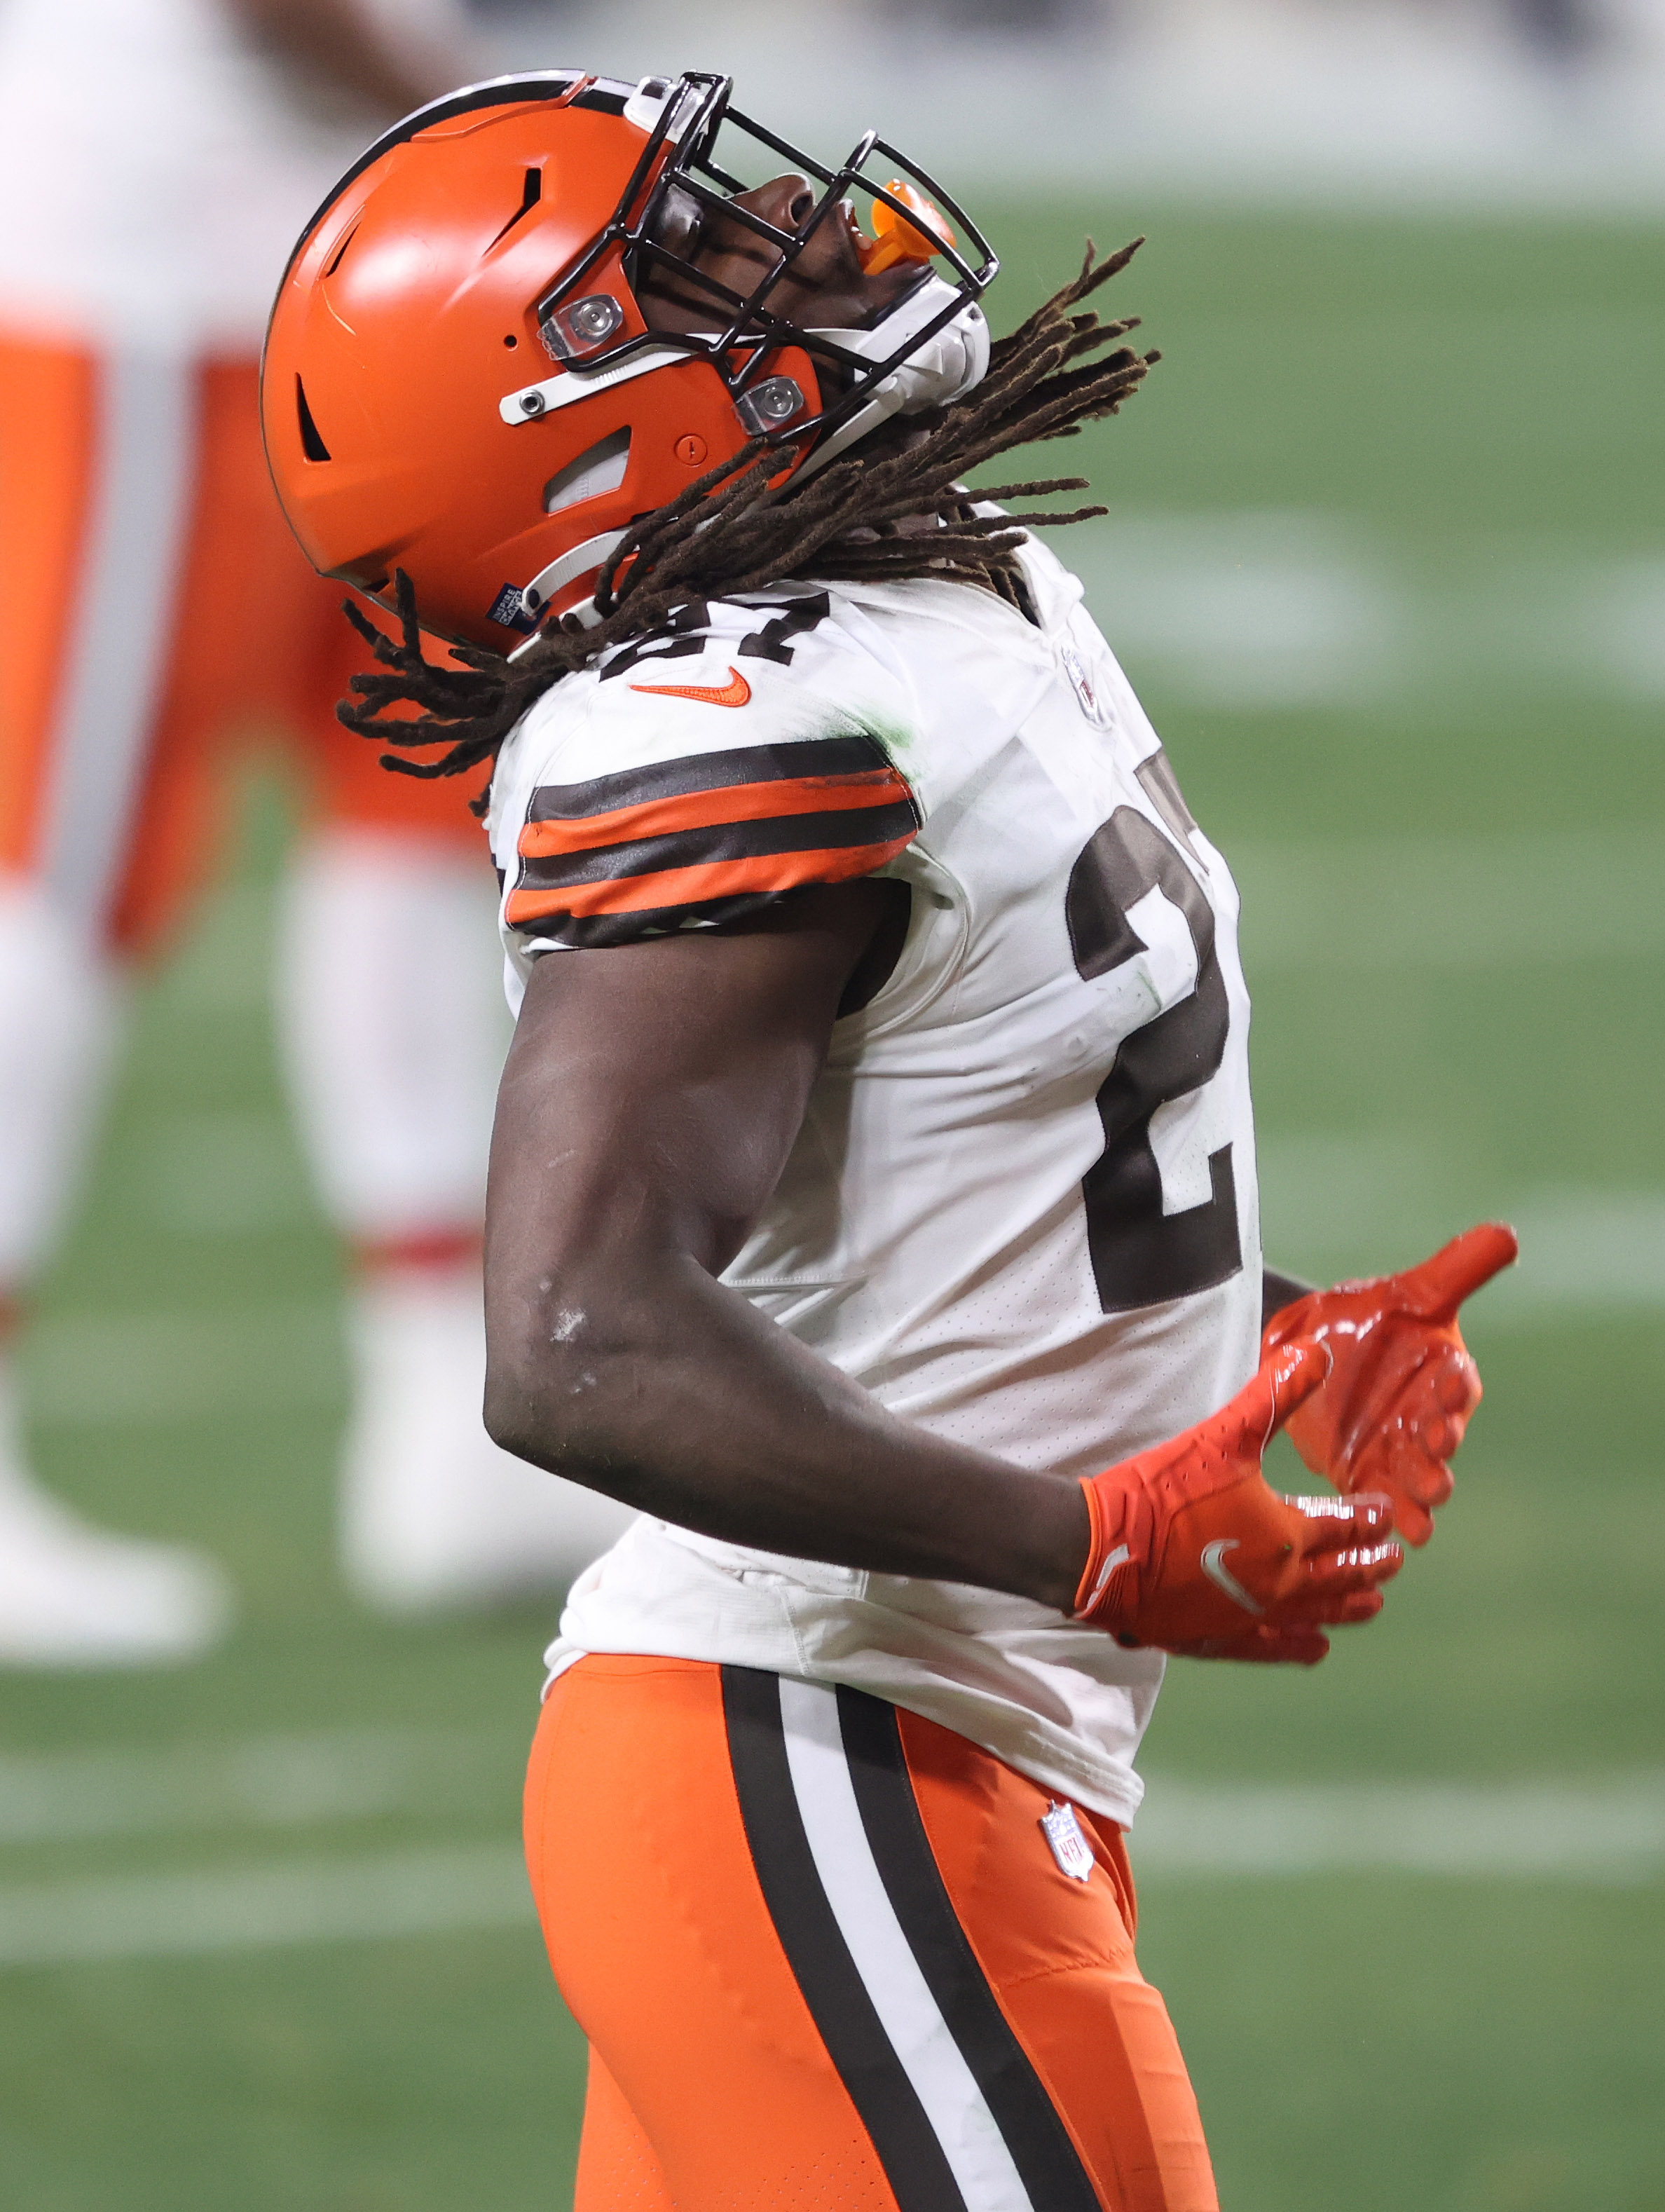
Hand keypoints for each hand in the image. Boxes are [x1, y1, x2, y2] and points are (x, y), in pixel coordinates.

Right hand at [1074, 1342, 1401, 1664]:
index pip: (1344, 1527)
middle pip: (1339, 1576)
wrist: (1100, 1550)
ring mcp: (1249, 1616)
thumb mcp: (1223, 1432)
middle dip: (1370, 1566)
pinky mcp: (1215, 1638)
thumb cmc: (1162, 1490)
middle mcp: (1279, 1583)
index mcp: (1286, 1534)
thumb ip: (1275, 1394)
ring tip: (1372, 1606)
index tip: (1387, 1513)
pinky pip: (1271, 1647)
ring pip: (1314, 1615)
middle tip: (1394, 1561)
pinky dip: (1298, 1647)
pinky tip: (1316, 1649)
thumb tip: (1318, 1351)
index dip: (1369, 1519)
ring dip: (1347, 1607)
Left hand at [1262, 1223, 1518, 1545]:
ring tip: (1422, 1515)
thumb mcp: (1405, 1292)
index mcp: (1441, 1370)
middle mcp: (1429, 1414)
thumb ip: (1454, 1269)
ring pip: (1417, 1474)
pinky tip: (1390, 1535)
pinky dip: (1387, 1515)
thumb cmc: (1373, 1316)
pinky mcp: (1369, 1471)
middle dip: (1440, 1447)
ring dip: (1420, 1494)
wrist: (1317, 1349)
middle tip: (1437, 1453)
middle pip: (1442, 1434)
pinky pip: (1381, 1497)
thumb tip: (1509, 1234)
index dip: (1455, 1383)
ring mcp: (1401, 1447)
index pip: (1457, 1380)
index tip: (1453, 1381)